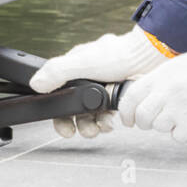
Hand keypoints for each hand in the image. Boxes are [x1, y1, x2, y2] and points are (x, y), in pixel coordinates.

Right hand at [30, 26, 170, 137]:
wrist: (150, 57)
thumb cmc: (118, 54)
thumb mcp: (83, 61)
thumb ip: (57, 71)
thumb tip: (36, 83)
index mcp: (74, 69)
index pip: (58, 97)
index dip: (60, 115)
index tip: (66, 129)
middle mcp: (86, 79)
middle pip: (75, 109)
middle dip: (80, 124)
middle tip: (88, 131)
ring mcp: (102, 87)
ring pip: (91, 113)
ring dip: (94, 124)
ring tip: (102, 127)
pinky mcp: (116, 94)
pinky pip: (107, 113)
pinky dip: (108, 120)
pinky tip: (112, 121)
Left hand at [116, 44, 186, 142]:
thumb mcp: (180, 64)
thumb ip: (162, 79)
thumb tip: (148, 95)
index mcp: (162, 74)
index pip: (132, 96)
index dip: (126, 112)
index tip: (128, 120)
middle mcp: (167, 90)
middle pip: (143, 117)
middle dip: (145, 123)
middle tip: (154, 122)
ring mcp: (180, 105)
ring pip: (159, 127)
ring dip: (167, 126)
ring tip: (181, 115)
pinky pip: (178, 136)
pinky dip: (183, 133)